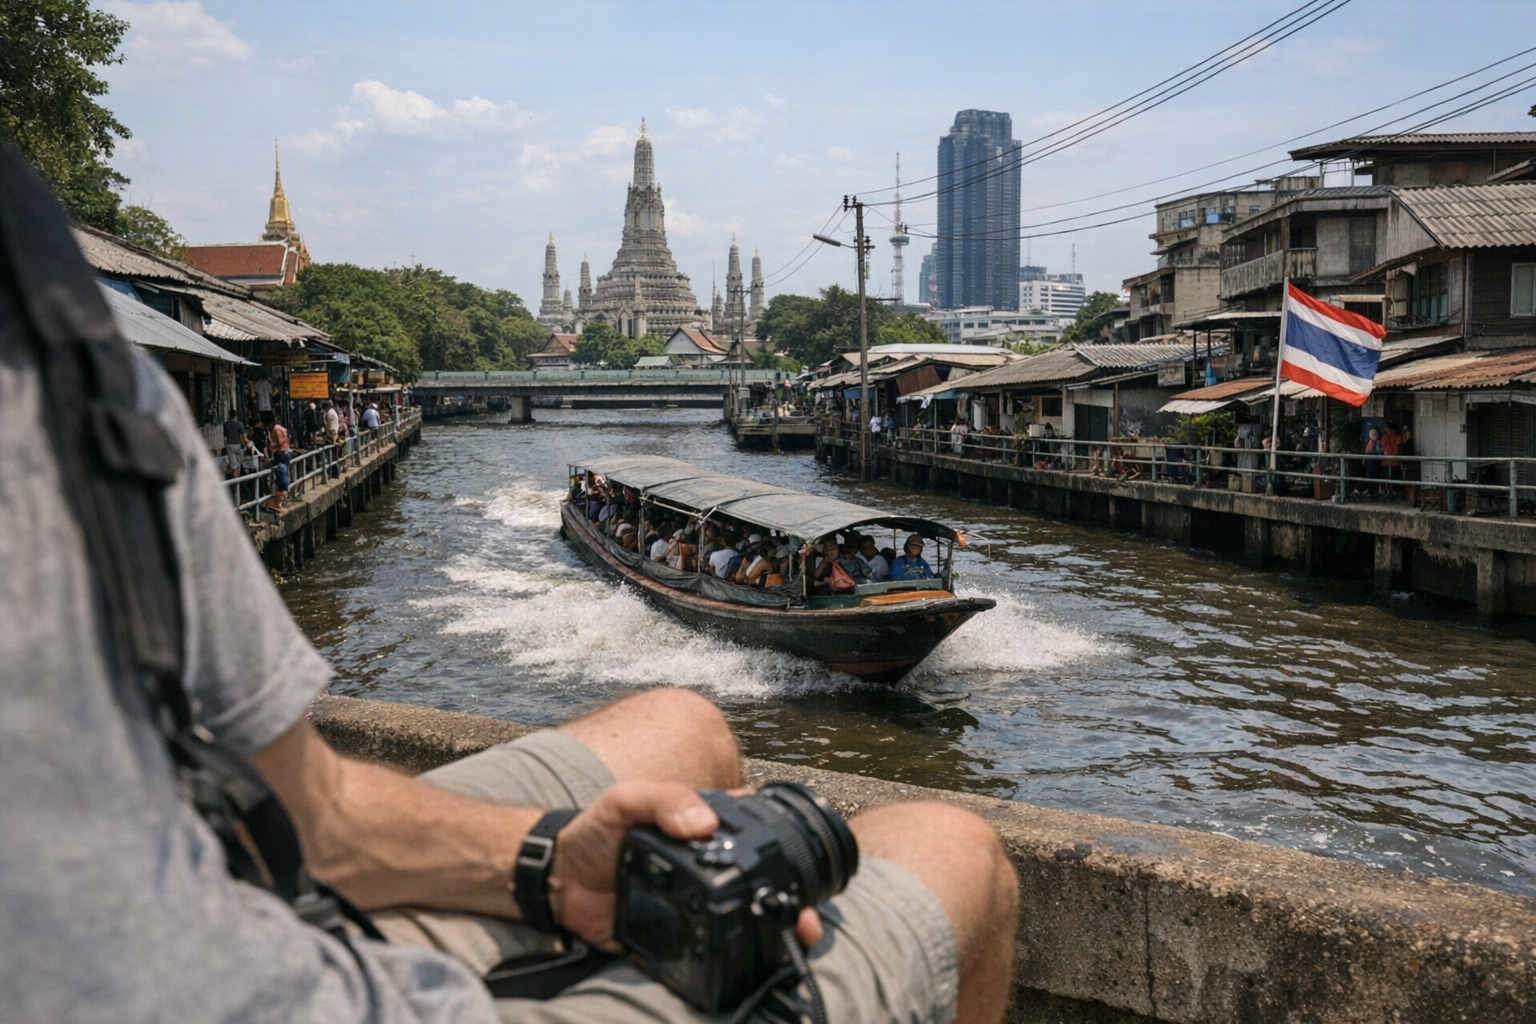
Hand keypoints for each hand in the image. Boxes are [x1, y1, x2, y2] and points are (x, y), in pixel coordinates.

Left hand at [547, 782, 824, 952]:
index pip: (752, 832)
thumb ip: (663, 800)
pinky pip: (707, 951)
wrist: (556, 878)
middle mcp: (704, 867)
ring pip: (743, 917)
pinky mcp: (675, 937)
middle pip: (759, 880)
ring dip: (773, 927)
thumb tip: (703, 823)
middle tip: (806, 912)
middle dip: (790, 896)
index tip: (799, 860)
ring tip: (796, 934)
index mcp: (700, 830)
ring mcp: (693, 903)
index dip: (782, 845)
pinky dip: (732, 959)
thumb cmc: (593, 831)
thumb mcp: (627, 800)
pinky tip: (754, 962)